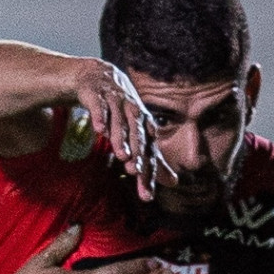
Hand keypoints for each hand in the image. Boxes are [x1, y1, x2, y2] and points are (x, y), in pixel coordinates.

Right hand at [70, 60, 176, 200]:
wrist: (100, 77)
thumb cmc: (121, 111)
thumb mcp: (137, 134)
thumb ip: (153, 158)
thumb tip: (174, 183)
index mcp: (145, 125)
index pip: (149, 151)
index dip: (149, 173)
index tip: (146, 196)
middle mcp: (134, 112)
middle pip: (138, 136)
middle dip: (138, 153)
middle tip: (136, 172)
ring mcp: (116, 102)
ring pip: (120, 122)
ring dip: (121, 138)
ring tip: (122, 156)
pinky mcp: (98, 95)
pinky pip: (100, 107)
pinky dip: (100, 117)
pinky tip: (99, 130)